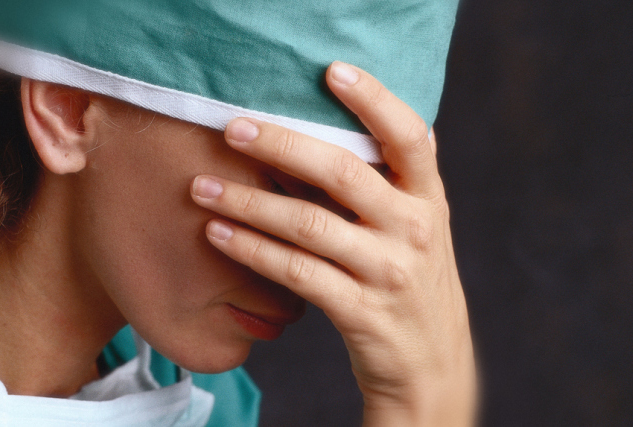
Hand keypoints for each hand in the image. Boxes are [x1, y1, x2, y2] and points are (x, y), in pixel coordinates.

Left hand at [190, 62, 476, 425]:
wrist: (430, 364)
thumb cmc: (407, 278)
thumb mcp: (414, 225)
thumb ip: (385, 179)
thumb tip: (332, 121)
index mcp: (427, 197)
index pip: (409, 136)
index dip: (374, 100)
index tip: (332, 71)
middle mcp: (413, 228)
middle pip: (343, 173)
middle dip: (281, 145)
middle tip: (232, 129)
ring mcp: (388, 272)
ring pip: (308, 225)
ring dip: (249, 201)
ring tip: (202, 187)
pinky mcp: (360, 311)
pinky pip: (296, 272)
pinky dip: (251, 250)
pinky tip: (217, 234)